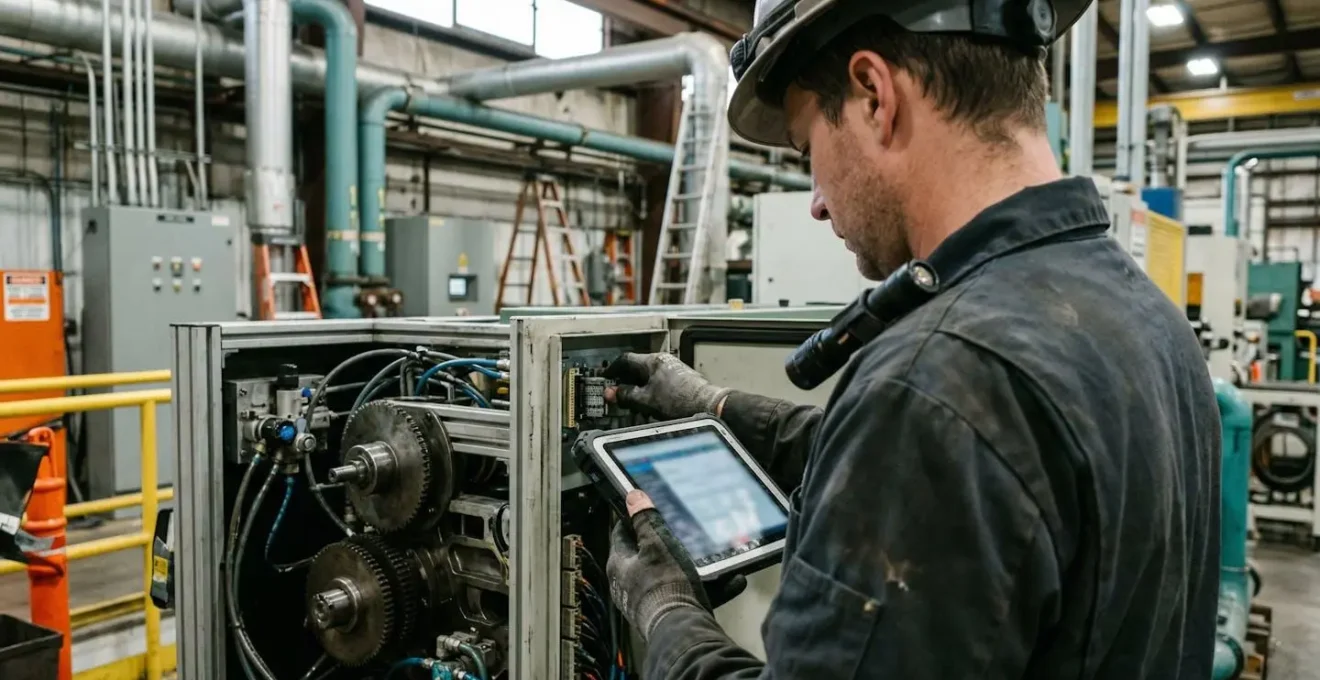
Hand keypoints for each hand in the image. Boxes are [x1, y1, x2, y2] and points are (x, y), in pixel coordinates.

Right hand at [603, 352, 730, 420]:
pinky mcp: (681, 381)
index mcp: (653, 361)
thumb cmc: (681, 401)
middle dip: (625, 382)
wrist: (708, 407)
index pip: (625, 360)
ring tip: (633, 404)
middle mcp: (664, 361)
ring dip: (638, 389)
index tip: (605, 378)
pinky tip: (650, 406)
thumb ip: (625, 395)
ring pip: (648, 377)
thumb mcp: (645, 400)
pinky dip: (650, 392)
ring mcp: (674, 370)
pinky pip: (659, 383)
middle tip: (616, 394)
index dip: (612, 370)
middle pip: (637, 368)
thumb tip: (611, 393)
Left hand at [607, 491, 747, 640]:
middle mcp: (629, 585)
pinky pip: (689, 595)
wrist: (682, 633)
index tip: (643, 507)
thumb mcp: (658, 544)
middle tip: (682, 531)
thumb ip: (646, 520)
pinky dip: (710, 588)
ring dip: (693, 568)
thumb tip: (632, 496)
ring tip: (714, 559)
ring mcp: (648, 601)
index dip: (631, 518)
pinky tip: (734, 581)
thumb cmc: (665, 585)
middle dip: (666, 544)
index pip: (620, 533)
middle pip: (646, 556)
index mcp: (620, 565)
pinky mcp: (667, 615)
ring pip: (671, 576)